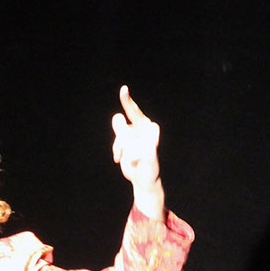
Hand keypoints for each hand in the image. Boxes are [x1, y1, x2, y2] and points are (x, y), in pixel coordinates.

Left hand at [111, 85, 164, 219]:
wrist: (144, 181)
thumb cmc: (134, 162)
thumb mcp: (123, 146)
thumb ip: (120, 131)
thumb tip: (118, 116)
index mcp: (142, 125)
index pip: (132, 111)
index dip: (127, 100)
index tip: (124, 89)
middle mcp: (148, 129)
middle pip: (122, 128)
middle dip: (118, 144)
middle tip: (118, 157)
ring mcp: (151, 139)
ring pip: (124, 142)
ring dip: (122, 154)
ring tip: (130, 162)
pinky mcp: (151, 151)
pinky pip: (130, 153)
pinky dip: (128, 162)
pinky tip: (136, 165)